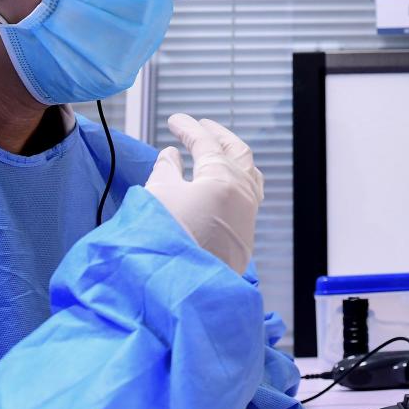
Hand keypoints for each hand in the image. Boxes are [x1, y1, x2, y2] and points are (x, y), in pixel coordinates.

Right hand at [145, 114, 263, 273]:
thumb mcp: (158, 195)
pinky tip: (220, 184)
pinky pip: (248, 197)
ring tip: (216, 152)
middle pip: (238, 153)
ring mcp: (248, 216)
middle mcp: (244, 195)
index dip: (189, 129)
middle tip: (201, 127)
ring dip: (232, 158)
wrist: (180, 287)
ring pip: (249, 174)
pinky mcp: (244, 237)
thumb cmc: (167, 240)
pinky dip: (235, 180)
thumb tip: (171, 156)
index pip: (207, 144)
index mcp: (223, 180)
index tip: (175, 121)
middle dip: (218, 136)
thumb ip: (166, 170)